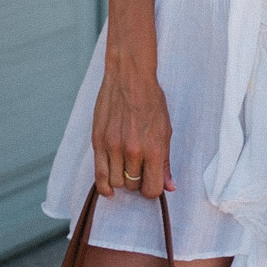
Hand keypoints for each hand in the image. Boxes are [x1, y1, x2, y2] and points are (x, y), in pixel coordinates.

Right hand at [91, 60, 174, 198]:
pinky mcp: (98, 141)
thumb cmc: (150, 100)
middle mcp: (132, 150)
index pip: (152, 189)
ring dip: (122, 180)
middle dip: (138, 181)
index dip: (153, 189)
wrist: (129, 77)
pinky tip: (109, 189)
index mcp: (153, 148)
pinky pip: (99, 174)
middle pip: (133, 185)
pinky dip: (104, 185)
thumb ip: (165, 162)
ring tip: (127, 168)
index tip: (153, 182)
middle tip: (140, 169)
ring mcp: (113, 146)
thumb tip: (169, 186)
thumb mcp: (166, 130)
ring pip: (116, 182)